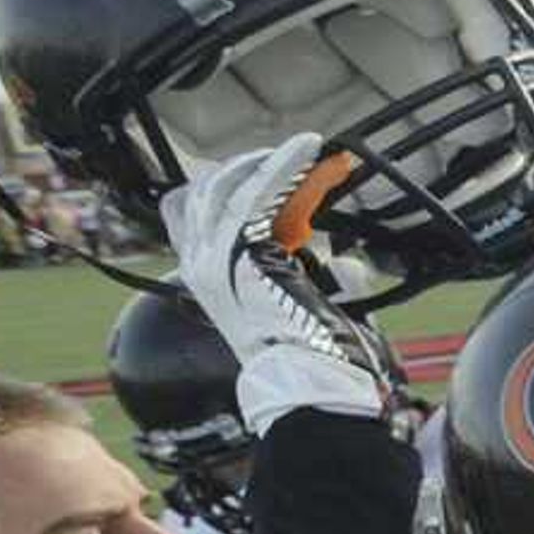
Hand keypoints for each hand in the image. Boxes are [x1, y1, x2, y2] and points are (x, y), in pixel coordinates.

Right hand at [158, 136, 402, 429]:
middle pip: (206, 193)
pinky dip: (285, 166)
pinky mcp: (243, 253)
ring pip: (230, 188)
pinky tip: (310, 148)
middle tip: (291, 158)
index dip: (221, 184)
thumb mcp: (305, 307)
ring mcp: (216, 260)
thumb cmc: (318, 358)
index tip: (259, 168)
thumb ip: (309, 279)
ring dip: (271, 163)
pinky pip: (259, 194)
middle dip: (247, 168)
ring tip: (307, 148)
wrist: (314, 385)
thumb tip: (344, 262)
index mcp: (208, 280)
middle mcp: (201, 267)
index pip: (189, 214)